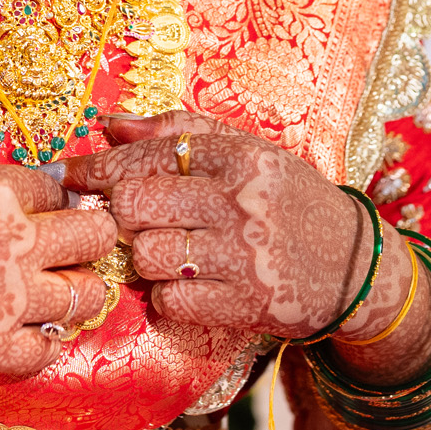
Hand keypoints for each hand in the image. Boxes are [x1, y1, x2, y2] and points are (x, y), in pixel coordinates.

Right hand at [0, 166, 116, 376]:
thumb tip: (24, 194)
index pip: (59, 190)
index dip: (57, 201)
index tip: (52, 211)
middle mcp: (18, 241)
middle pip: (95, 234)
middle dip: (91, 237)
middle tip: (75, 247)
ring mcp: (13, 298)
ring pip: (86, 293)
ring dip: (78, 291)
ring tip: (60, 292)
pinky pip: (50, 350)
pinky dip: (47, 343)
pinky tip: (32, 334)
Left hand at [61, 112, 375, 336]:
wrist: (356, 268)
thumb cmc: (290, 203)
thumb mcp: (249, 153)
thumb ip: (180, 132)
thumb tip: (110, 126)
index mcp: (241, 156)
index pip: (151, 154)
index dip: (101, 166)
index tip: (74, 174)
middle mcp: (242, 201)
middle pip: (137, 204)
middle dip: (121, 214)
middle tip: (129, 220)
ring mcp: (244, 255)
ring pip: (148, 254)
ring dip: (145, 258)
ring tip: (167, 253)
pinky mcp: (246, 303)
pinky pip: (171, 299)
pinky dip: (168, 296)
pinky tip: (189, 284)